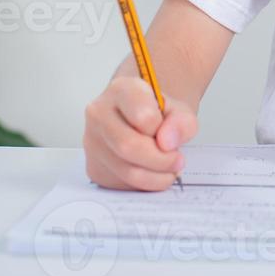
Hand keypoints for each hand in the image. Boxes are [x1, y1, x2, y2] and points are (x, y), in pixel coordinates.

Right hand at [83, 76, 197, 190]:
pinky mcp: (94, 167)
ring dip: (156, 176)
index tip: (170, 135)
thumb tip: (167, 143)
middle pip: (129, 146)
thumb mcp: (179, 110)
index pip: (143, 116)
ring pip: (126, 170)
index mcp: (121, 90)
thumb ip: (182, 122)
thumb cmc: (158, 113)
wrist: (141, 120)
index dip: (163, 131)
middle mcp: (99, 113)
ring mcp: (92, 142)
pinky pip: (121, 184)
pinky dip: (145, 184)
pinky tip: (152, 172)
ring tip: (168, 168)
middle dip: (161, 160)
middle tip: (176, 160)